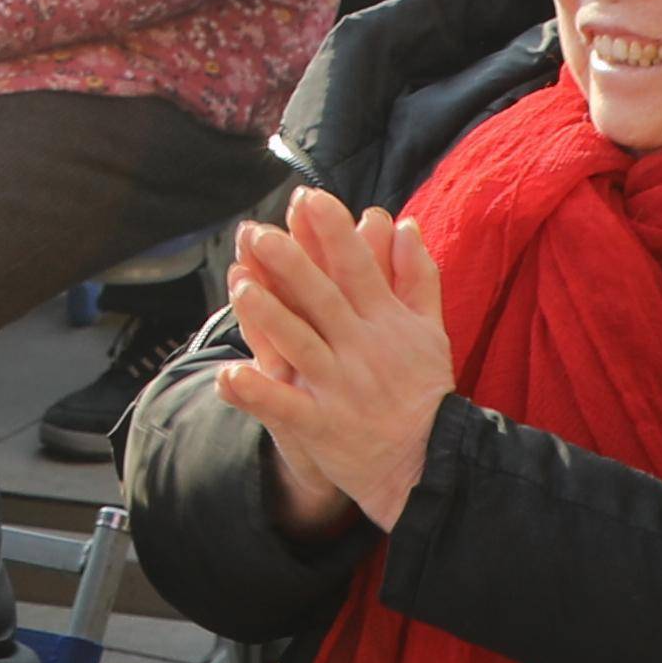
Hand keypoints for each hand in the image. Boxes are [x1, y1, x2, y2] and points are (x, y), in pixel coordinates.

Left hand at [215, 185, 467, 535]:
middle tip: (260, 232)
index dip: (334, 233)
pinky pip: (286, 407)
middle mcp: (363, 350)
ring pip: (301, 345)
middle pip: (324, 299)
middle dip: (292, 264)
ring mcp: (341, 388)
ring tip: (241, 285)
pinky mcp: (323, 426)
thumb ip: (417, 277)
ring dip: (270, 316)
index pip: (358, 268)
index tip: (311, 198)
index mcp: (386, 323)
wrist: (429, 464)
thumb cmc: (424, 392)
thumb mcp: (431, 331)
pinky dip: (258, 393)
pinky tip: (229, 375)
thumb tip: (405, 225)